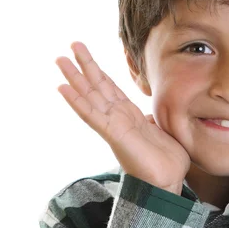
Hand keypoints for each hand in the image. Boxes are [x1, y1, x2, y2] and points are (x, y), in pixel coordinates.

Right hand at [55, 41, 189, 193]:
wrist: (169, 182)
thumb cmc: (166, 161)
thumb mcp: (160, 131)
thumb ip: (152, 120)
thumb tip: (151, 114)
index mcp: (128, 115)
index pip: (109, 87)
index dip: (98, 70)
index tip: (86, 53)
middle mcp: (117, 117)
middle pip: (97, 86)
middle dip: (84, 65)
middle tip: (71, 45)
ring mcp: (113, 125)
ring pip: (90, 96)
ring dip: (75, 77)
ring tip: (60, 59)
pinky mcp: (114, 135)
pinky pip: (92, 115)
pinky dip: (77, 101)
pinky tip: (63, 88)